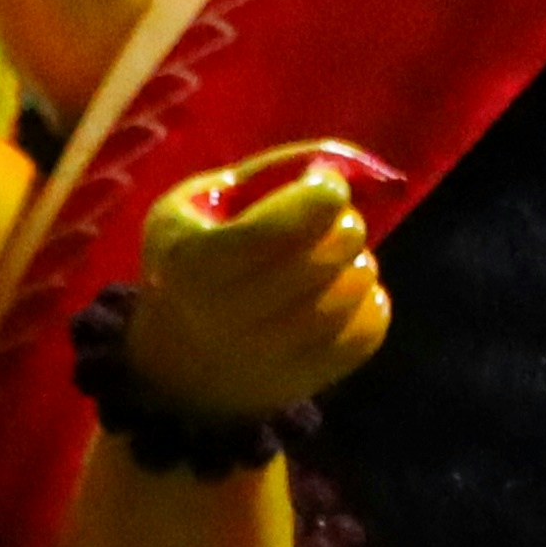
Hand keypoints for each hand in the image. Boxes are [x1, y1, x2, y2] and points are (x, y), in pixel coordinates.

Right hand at [125, 153, 392, 419]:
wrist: (176, 363)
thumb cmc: (191, 261)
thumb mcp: (200, 204)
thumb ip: (266, 174)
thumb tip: (338, 168)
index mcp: (192, 261)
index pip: (284, 225)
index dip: (322, 194)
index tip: (323, 186)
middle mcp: (226, 314)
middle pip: (328, 253)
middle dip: (346, 224)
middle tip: (332, 223)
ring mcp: (267, 354)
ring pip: (353, 290)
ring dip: (359, 262)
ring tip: (339, 258)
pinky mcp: (304, 378)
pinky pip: (368, 329)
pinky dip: (369, 301)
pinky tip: (344, 294)